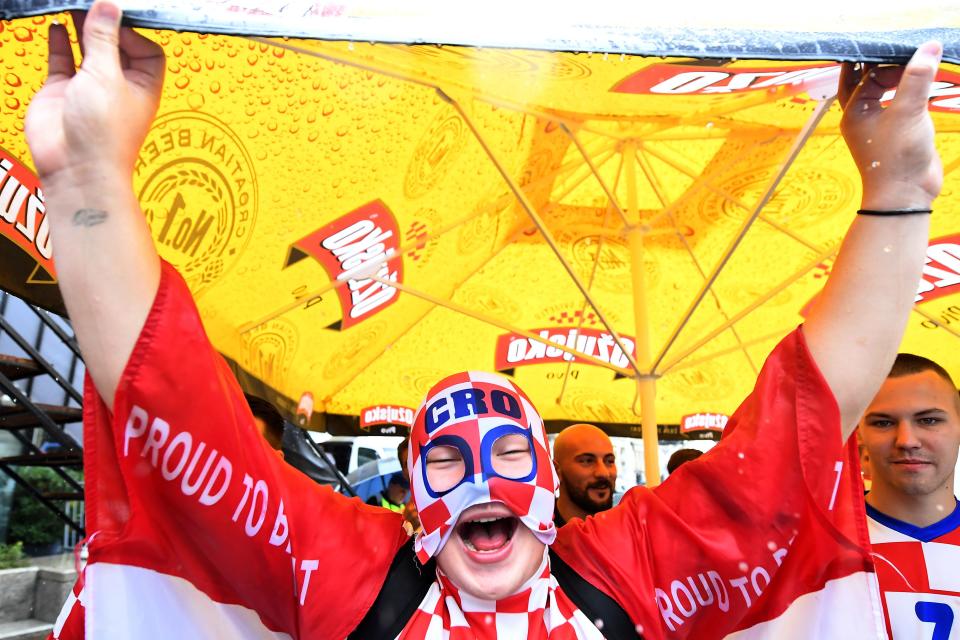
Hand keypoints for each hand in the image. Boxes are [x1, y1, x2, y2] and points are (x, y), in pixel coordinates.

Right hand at [24, 0, 163, 187]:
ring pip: (87, 49)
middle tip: (93, 6)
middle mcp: (118, 86)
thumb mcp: (107, 77)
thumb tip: (109, 9)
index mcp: (144, 86)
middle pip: (116, 45)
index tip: (116, 14)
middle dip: (105, 24)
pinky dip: (60, 42)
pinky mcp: (63, 92)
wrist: (74, 168)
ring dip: (82, 28)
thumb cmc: (104, 136)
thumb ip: (104, 40)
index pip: (147, 49)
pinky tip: (58, 27)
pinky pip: (62, 60)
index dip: (134, 30)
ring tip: (75, 7)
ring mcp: (89, 88)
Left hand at [839, 42, 942, 209]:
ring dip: (901, 78)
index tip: (910, 51)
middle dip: (889, 66)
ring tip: (921, 62)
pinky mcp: (898, 131)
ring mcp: (880, 124)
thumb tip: (928, 47)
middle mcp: (862, 116)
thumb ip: (917, 78)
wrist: (906, 195)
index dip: (886, 61)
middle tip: (913, 53)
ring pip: (887, 92)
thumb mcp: (907, 112)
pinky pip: (902, 104)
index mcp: (854, 112)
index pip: (866, 75)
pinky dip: (913, 92)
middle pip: (870, 81)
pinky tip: (926, 84)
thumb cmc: (896, 158)